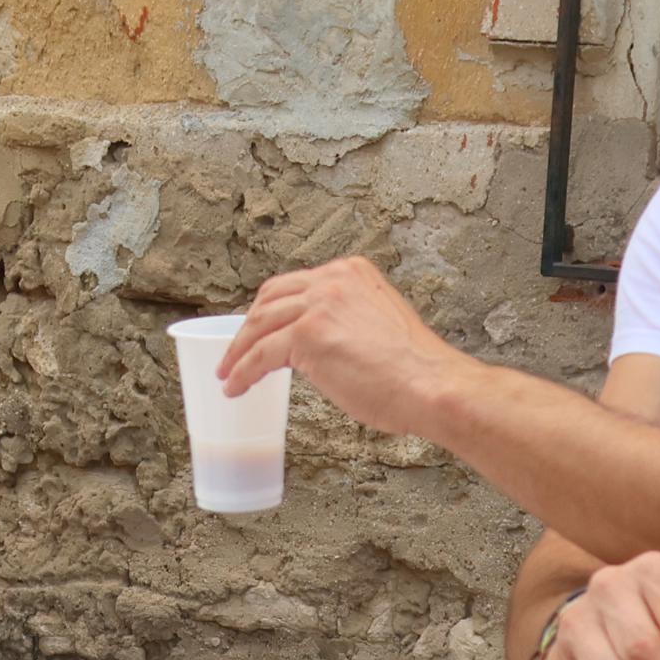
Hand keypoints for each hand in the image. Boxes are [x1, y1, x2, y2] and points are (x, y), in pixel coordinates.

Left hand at [221, 256, 475, 437]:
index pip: (296, 285)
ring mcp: (319, 304)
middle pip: (270, 298)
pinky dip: (242, 371)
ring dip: (237, 351)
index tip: (259, 330)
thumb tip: (319, 346)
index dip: (271, 310)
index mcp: (352, 273)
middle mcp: (333, 280)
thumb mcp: (378, 326)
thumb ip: (345, 323)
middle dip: (248, 327)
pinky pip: (260, 355)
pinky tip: (236, 386)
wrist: (431, 385)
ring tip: (228, 373)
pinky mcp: (307, 335)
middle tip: (235, 352)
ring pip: (260, 325)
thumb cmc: (415, 371)